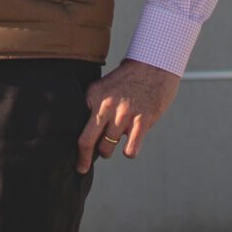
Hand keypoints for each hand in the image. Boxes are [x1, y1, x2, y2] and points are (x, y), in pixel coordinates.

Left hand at [77, 58, 179, 172]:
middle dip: (84, 159)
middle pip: (88, 141)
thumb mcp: (103, 86)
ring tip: (112, 143)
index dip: (77, 147)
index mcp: (94, 96)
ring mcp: (124, 114)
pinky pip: (130, 149)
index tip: (77, 161)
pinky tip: (129, 146)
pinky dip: (129, 152)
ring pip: (107, 147)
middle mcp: (107, 106)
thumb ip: (92, 105)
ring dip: (108, 150)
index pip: (79, 126)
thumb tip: (83, 131)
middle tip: (83, 167)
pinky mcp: (142, 120)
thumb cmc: (128, 80)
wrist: (154, 65)